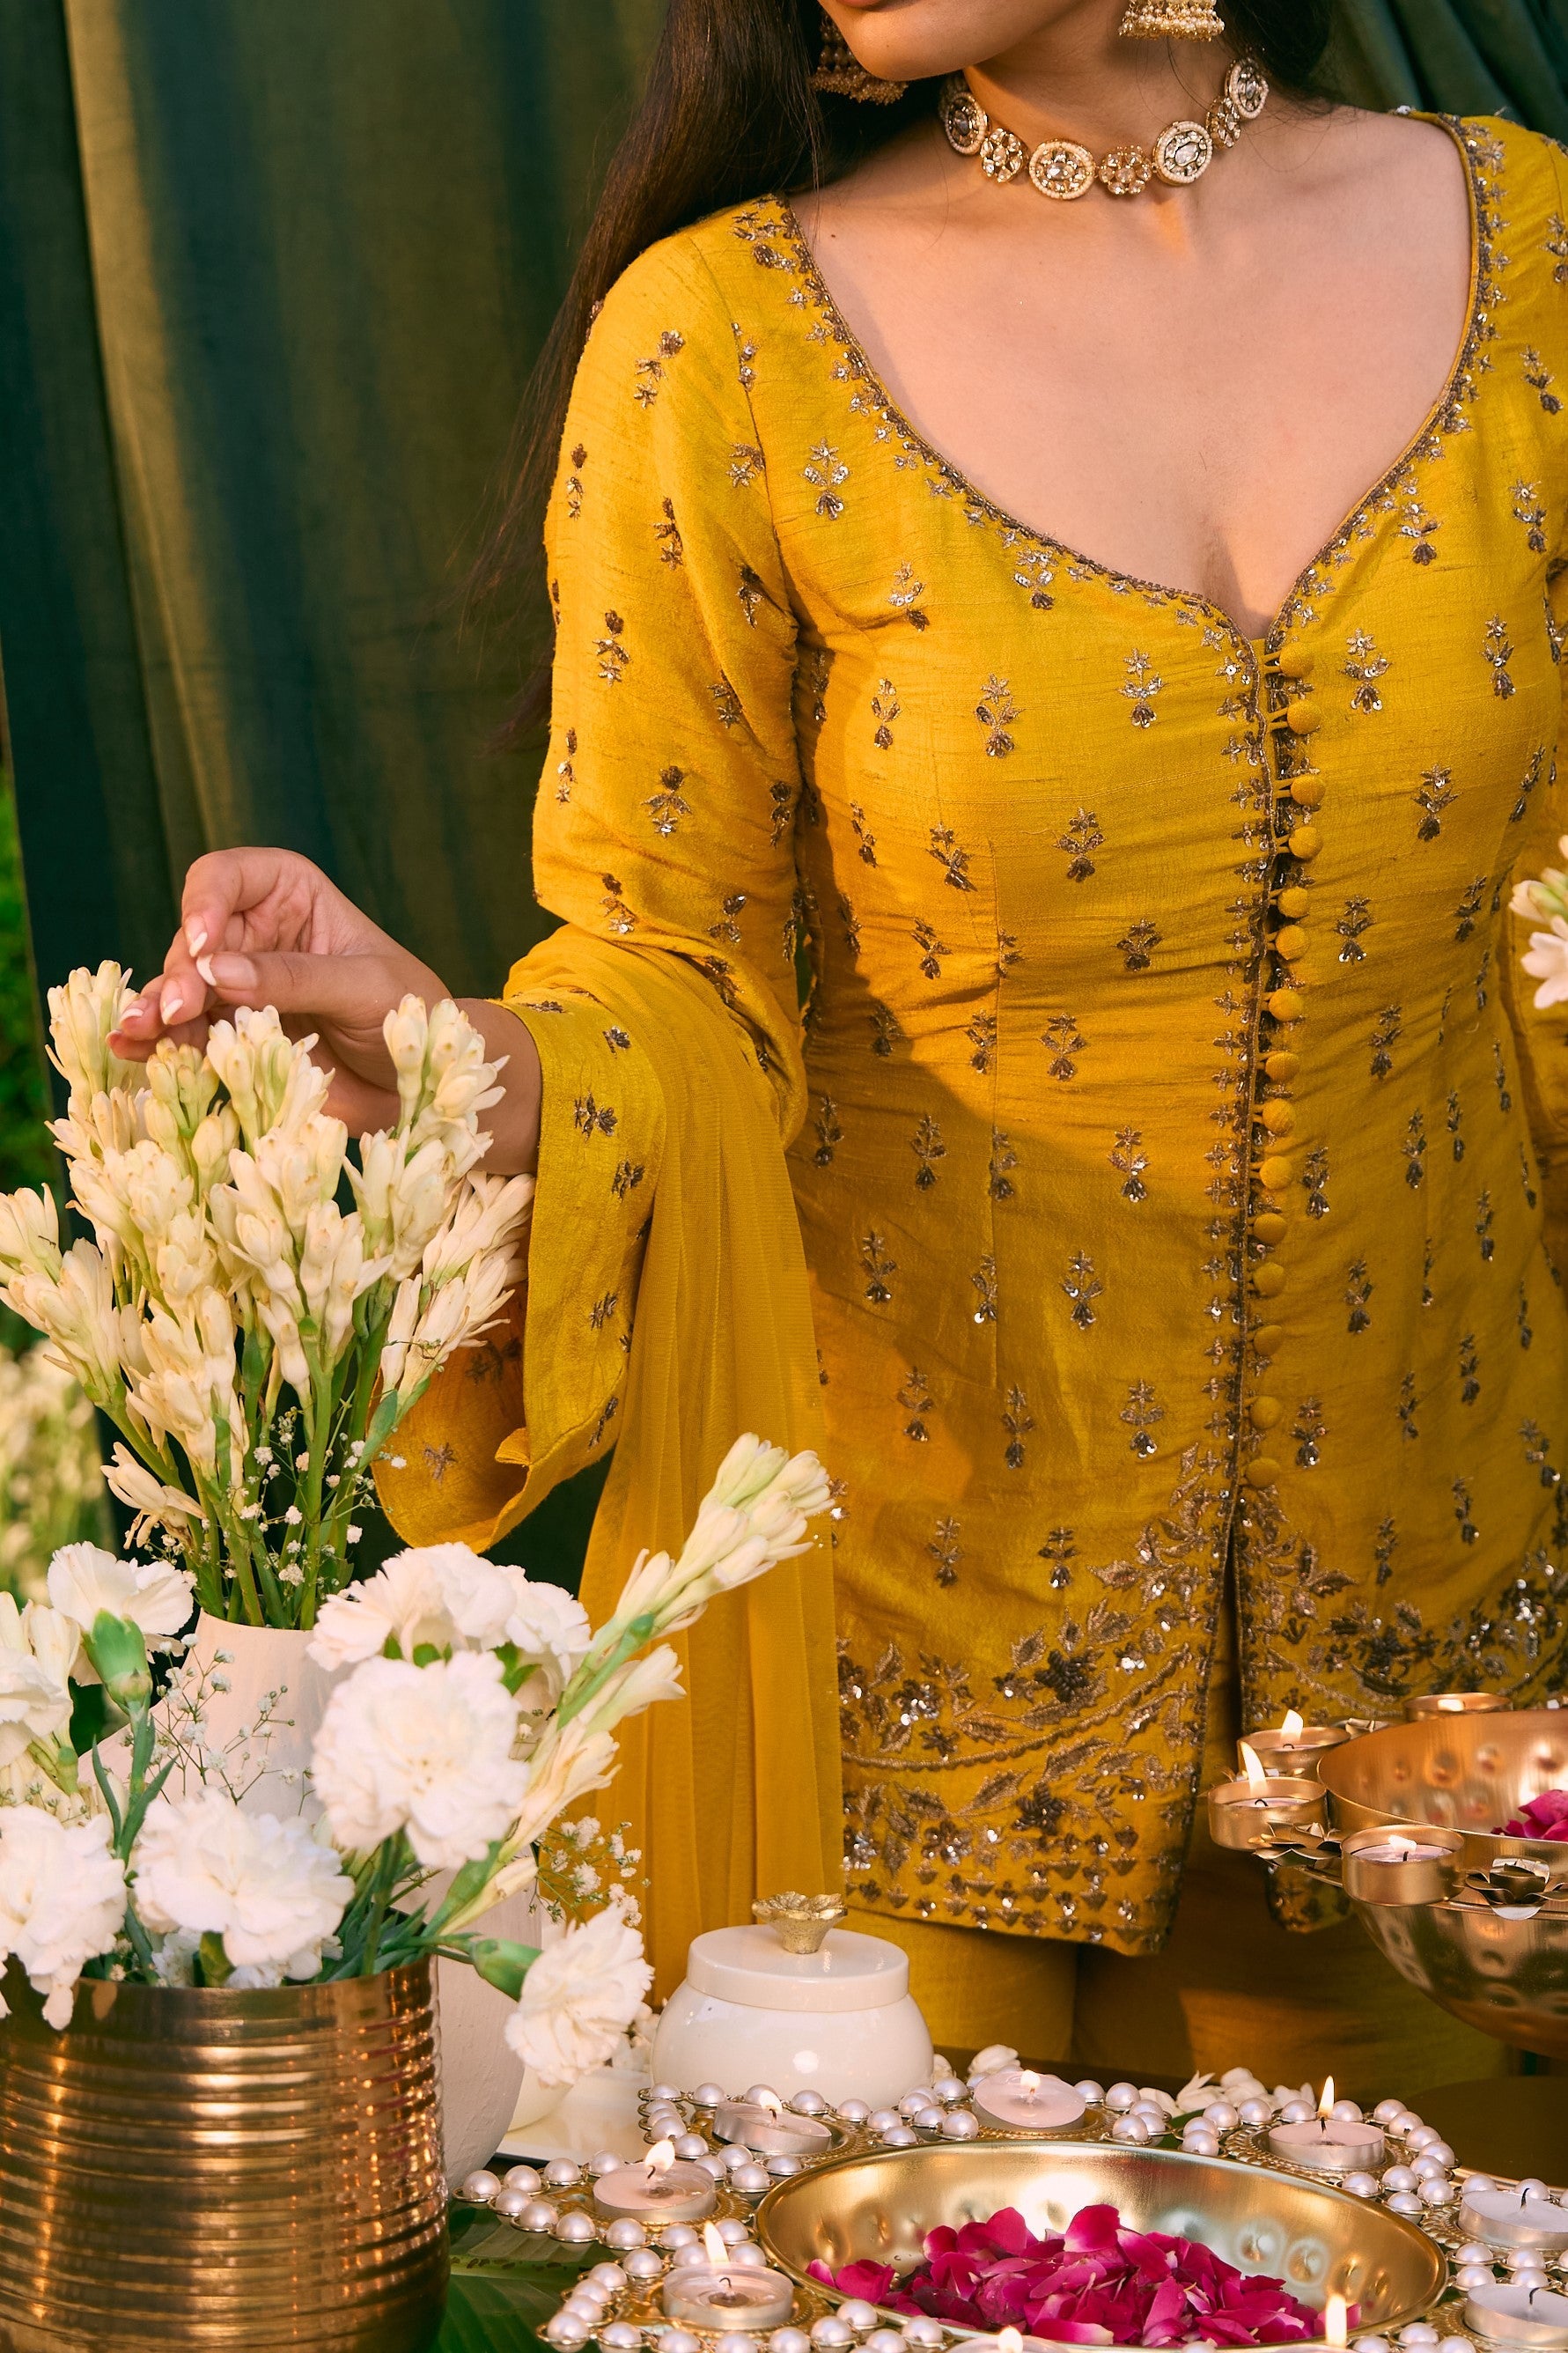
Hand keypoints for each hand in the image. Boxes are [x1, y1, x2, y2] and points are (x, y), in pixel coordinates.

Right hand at [111, 848, 540, 1164]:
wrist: (424, 1081)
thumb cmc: (413, 1015)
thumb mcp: (365, 988)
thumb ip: (295, 978)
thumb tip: (217, 970)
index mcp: (290, 895)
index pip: (227, 877)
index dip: (205, 904)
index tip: (203, 945)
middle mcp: (255, 933)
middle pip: (194, 941)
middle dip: (182, 973)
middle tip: (178, 1010)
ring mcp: (239, 986)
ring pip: (181, 989)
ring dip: (157, 1010)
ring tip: (138, 1034)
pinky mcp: (232, 1036)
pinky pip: (187, 1034)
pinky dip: (160, 1043)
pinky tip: (133, 1051)